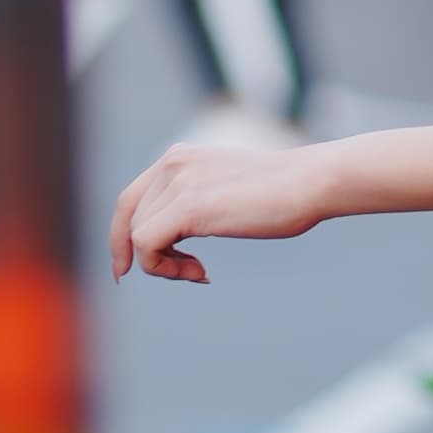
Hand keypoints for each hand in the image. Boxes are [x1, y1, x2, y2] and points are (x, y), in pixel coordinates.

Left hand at [108, 132, 338, 283]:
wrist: (310, 183)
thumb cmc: (282, 194)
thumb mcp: (226, 191)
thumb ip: (197, 202)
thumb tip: (172, 236)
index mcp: (179, 157)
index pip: (130, 199)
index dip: (122, 236)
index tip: (131, 267)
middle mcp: (171, 163)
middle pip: (127, 217)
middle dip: (140, 255)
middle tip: (175, 276)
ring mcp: (177, 182)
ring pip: (136, 236)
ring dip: (164, 266)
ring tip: (200, 272)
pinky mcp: (186, 206)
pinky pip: (146, 245)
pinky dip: (165, 268)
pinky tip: (201, 272)